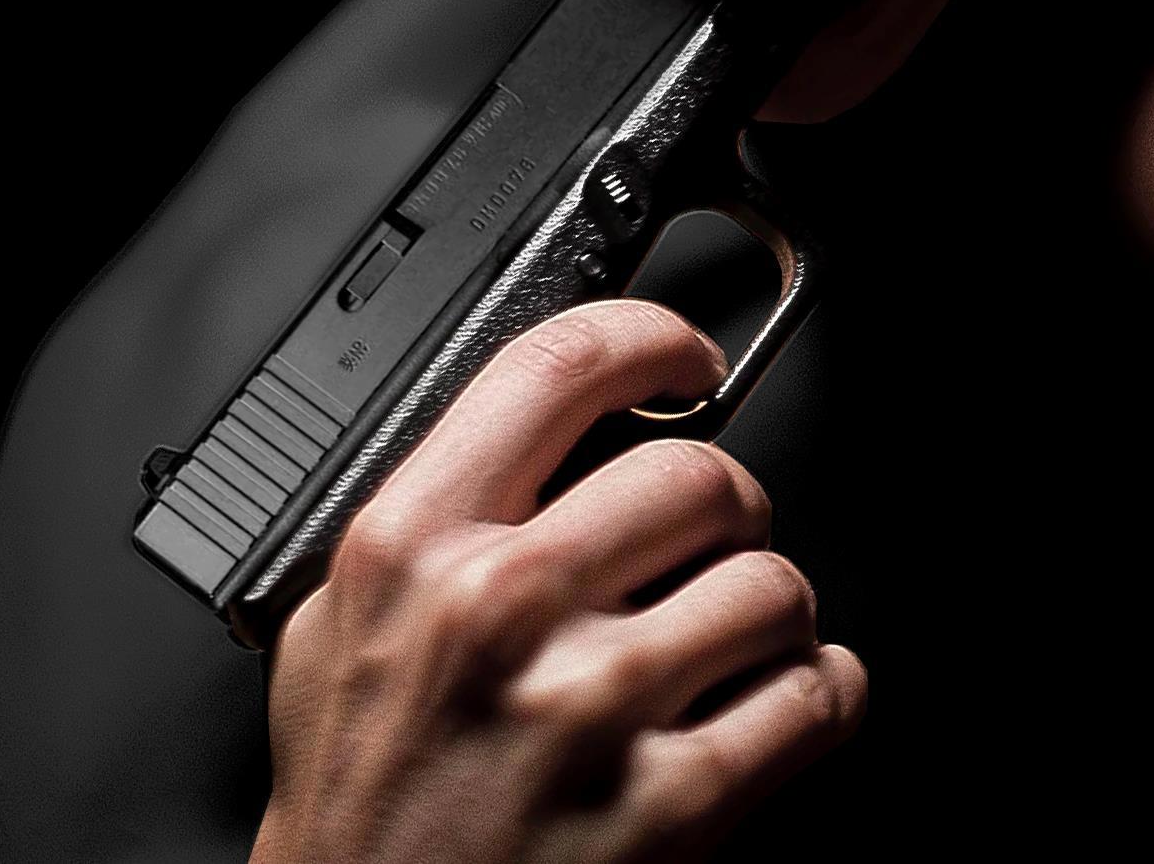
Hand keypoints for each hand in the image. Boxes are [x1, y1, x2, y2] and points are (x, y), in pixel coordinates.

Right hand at [252, 300, 864, 862]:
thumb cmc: (359, 812)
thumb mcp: (336, 636)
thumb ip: (427, 522)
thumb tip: (542, 419)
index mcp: (409, 550)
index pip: (557, 367)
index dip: (650, 341)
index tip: (683, 360)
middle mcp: (498, 613)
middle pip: (697, 474)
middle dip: (725, 511)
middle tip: (707, 548)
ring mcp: (589, 710)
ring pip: (774, 584)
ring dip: (773, 613)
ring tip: (729, 645)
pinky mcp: (669, 807)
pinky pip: (814, 697)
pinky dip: (818, 697)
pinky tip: (771, 710)